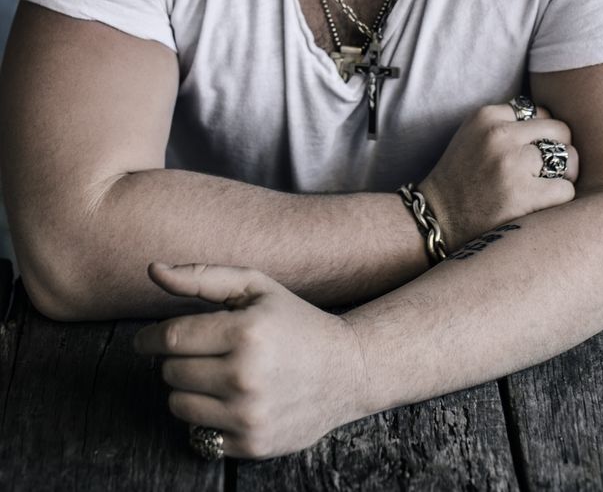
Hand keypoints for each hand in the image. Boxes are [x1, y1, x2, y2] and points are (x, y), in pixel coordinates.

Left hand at [133, 262, 365, 458]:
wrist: (346, 371)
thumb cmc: (294, 321)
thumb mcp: (255, 287)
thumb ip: (202, 276)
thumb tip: (152, 270)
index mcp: (247, 332)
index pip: (171, 339)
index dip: (148, 339)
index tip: (144, 340)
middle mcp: (246, 376)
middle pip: (170, 372)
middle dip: (178, 360)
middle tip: (203, 352)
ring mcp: (249, 415)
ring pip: (178, 405)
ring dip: (188, 389)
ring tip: (215, 374)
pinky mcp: (251, 445)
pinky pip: (198, 434)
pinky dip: (206, 417)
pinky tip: (231, 400)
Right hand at [420, 102, 578, 250]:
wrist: (437, 220)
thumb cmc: (461, 180)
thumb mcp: (474, 136)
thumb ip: (507, 124)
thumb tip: (557, 127)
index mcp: (486, 116)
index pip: (541, 112)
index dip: (542, 135)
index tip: (531, 153)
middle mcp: (499, 135)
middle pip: (560, 130)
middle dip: (560, 150)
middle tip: (547, 172)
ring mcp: (511, 164)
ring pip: (569, 158)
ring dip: (565, 175)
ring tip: (547, 188)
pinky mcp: (523, 195)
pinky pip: (566, 190)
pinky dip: (559, 200)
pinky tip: (540, 207)